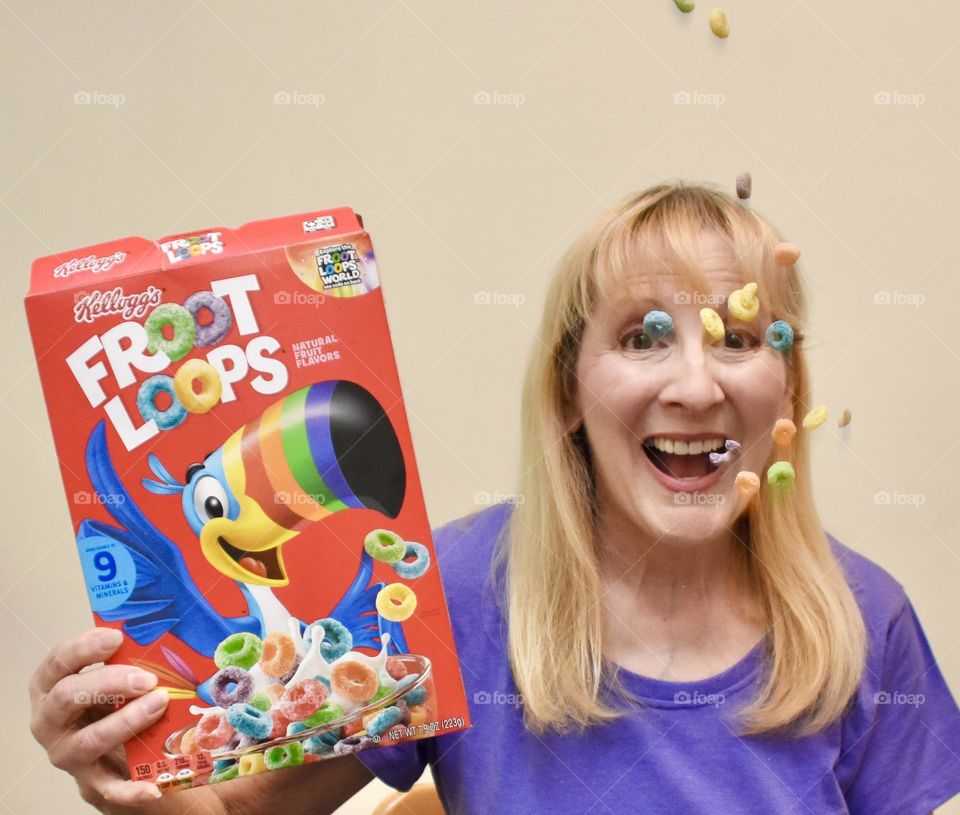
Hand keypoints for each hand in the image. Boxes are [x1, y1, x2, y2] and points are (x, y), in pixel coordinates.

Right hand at [28, 627, 169, 808]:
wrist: (112, 757)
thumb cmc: (111, 703)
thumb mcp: (111, 679)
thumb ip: (127, 658)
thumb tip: (173, 632)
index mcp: (51, 687)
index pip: (57, 662)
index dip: (84, 647)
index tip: (116, 638)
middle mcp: (50, 721)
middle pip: (67, 697)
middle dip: (108, 682)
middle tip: (147, 678)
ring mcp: (68, 754)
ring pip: (90, 739)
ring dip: (127, 721)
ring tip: (160, 704)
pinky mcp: (90, 783)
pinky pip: (109, 788)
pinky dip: (130, 789)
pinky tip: (153, 787)